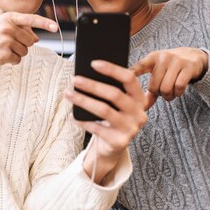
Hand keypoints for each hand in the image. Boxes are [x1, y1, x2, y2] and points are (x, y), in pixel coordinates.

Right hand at [0, 12, 57, 98]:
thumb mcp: (4, 26)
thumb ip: (22, 29)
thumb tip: (36, 39)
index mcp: (9, 18)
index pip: (31, 19)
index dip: (45, 24)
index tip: (56, 27)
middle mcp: (8, 28)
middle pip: (30, 40)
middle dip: (23, 43)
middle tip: (9, 42)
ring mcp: (6, 41)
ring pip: (25, 51)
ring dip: (17, 52)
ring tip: (4, 48)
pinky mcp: (4, 54)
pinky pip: (18, 60)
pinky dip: (12, 60)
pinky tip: (2, 55)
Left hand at [65, 60, 147, 183]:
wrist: (114, 145)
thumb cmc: (114, 117)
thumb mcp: (117, 103)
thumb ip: (111, 89)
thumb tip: (88, 73)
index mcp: (140, 98)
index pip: (129, 79)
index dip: (112, 69)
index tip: (93, 63)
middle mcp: (139, 113)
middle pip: (114, 94)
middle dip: (92, 85)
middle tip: (75, 79)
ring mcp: (131, 128)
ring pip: (104, 110)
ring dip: (83, 100)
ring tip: (69, 94)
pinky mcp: (120, 141)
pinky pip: (97, 128)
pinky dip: (82, 121)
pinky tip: (72, 115)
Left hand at [131, 47, 207, 108]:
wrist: (193, 57)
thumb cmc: (170, 68)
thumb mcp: (158, 72)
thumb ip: (150, 88)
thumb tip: (142, 107)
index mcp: (152, 58)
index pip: (139, 67)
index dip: (130, 74)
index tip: (122, 80)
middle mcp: (163, 58)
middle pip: (154, 86)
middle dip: (158, 94)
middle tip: (162, 92)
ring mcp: (176, 61)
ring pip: (166, 88)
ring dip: (168, 96)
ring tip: (170, 93)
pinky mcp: (188, 67)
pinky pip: (179, 87)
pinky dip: (178, 93)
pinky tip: (178, 91)